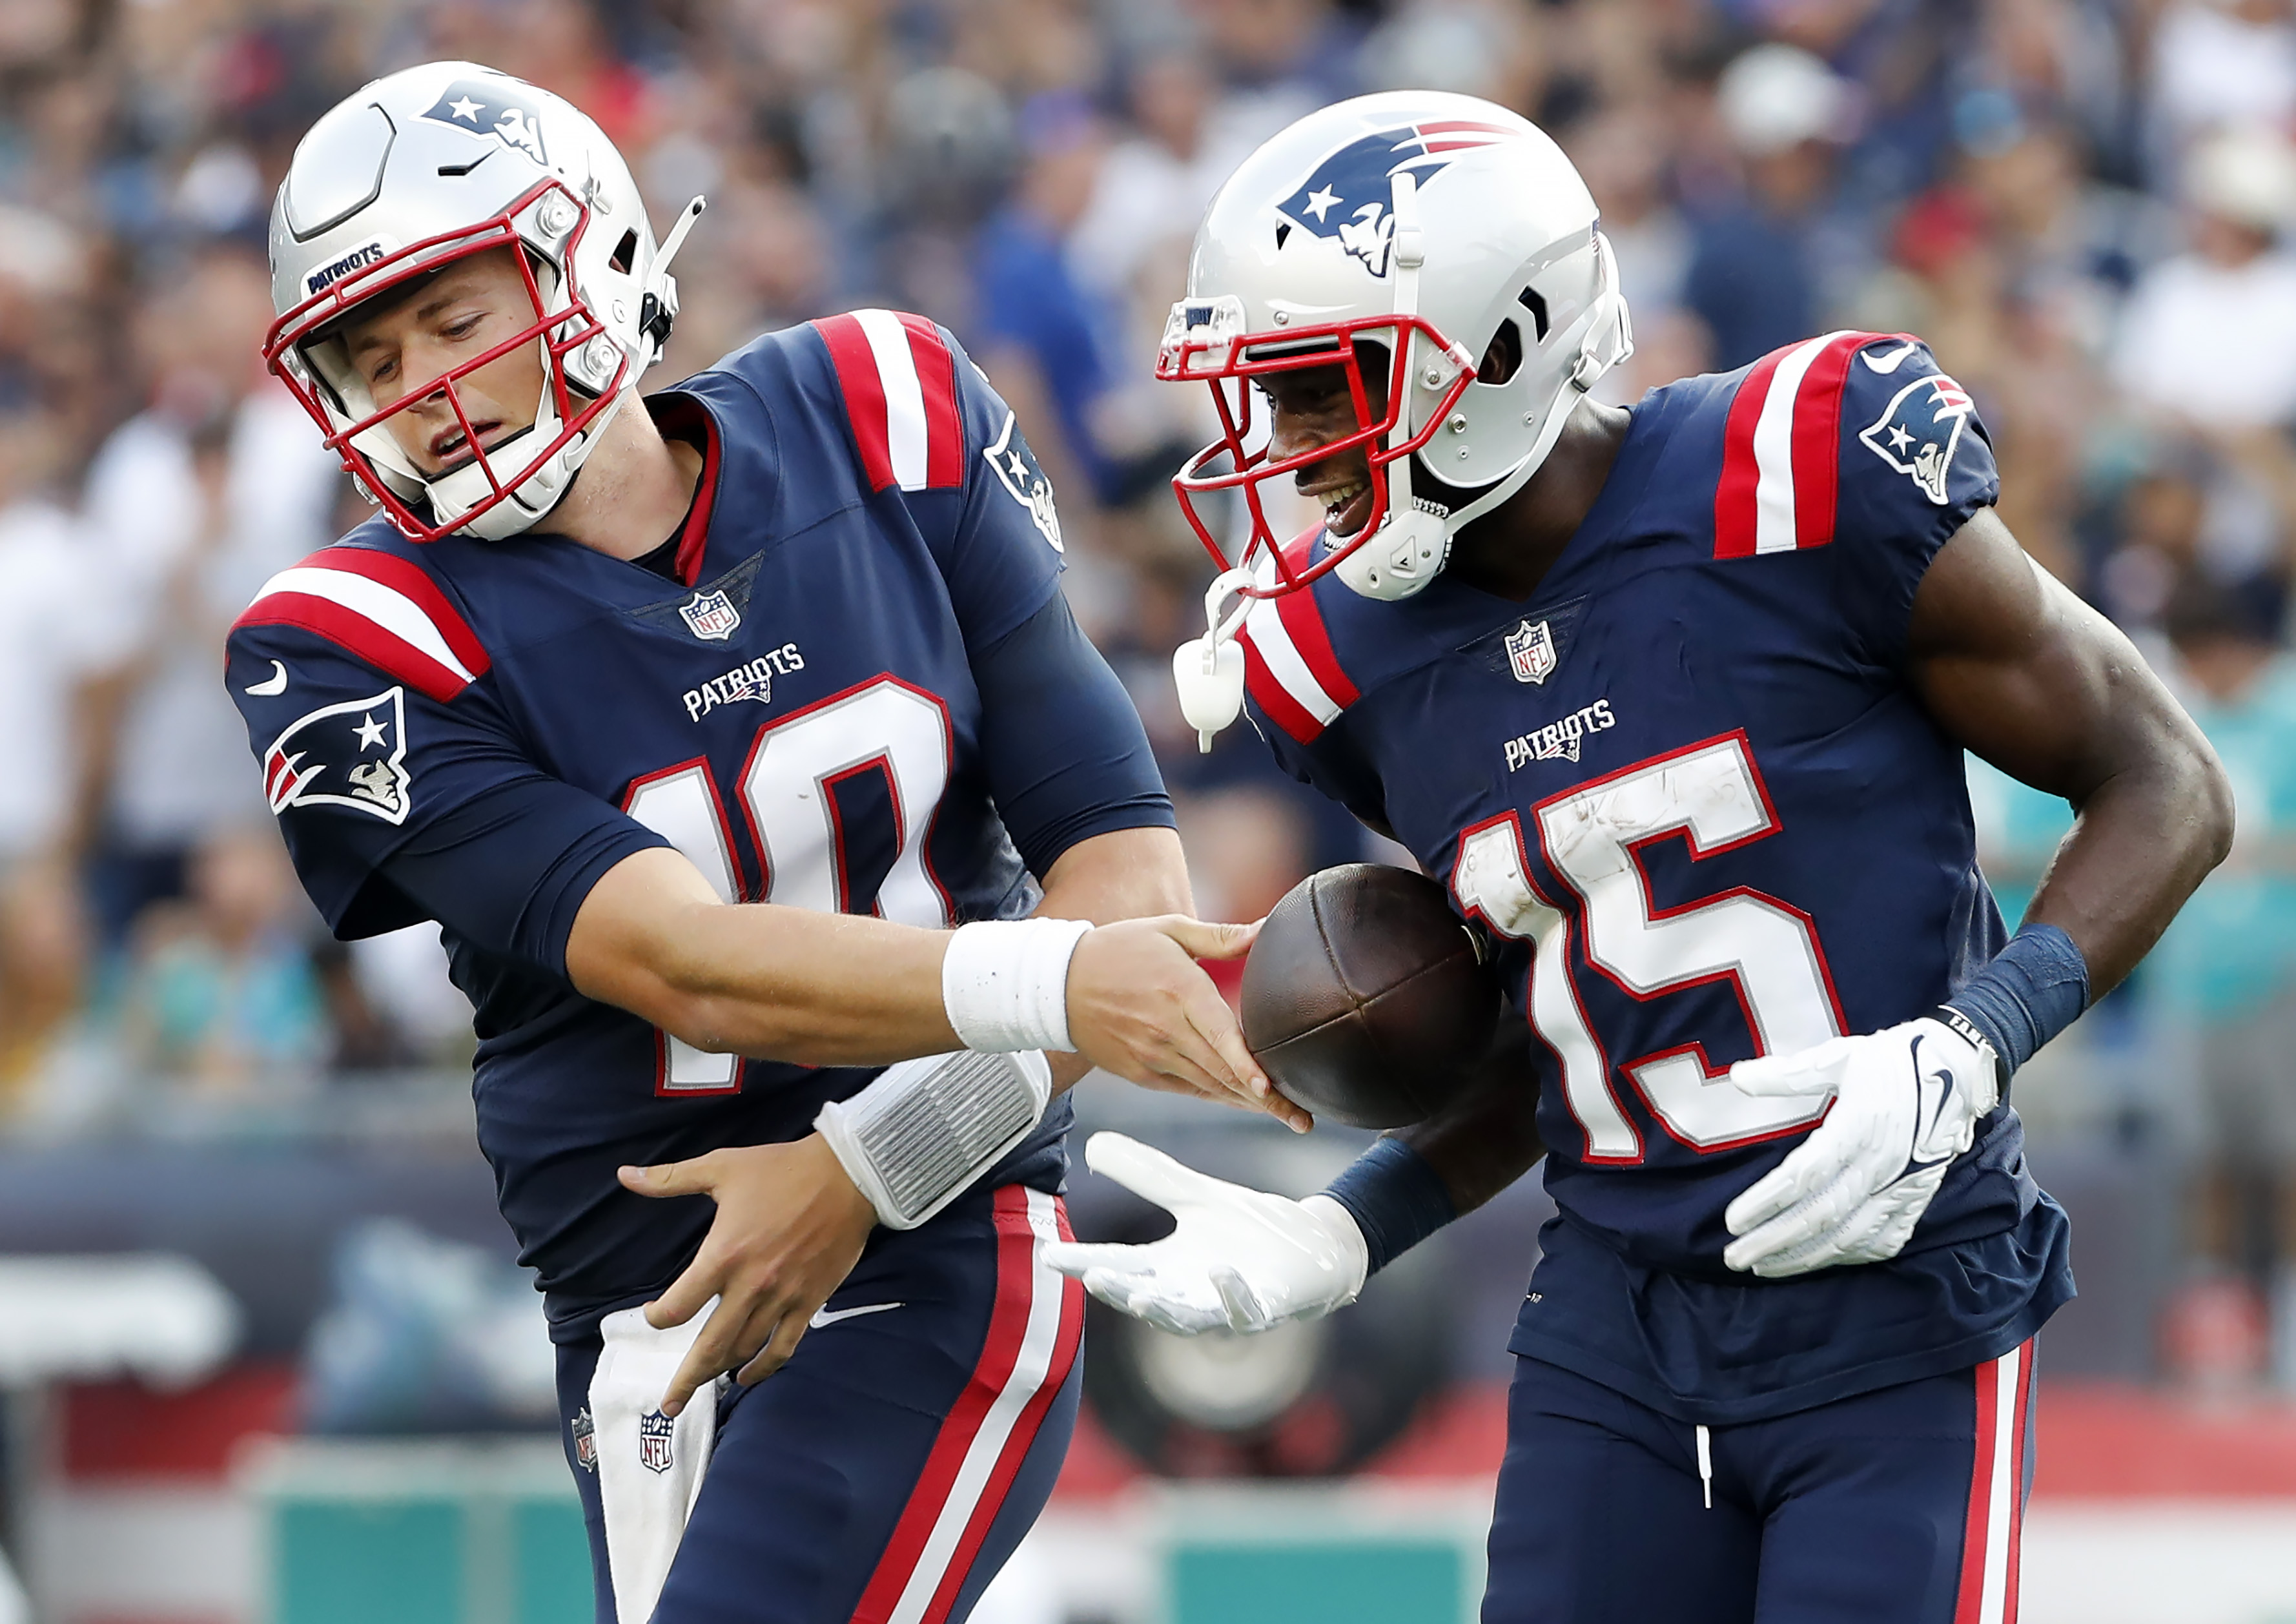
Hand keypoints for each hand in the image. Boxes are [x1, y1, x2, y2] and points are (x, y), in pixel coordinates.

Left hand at [617, 1134, 875, 1413]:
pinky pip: (783, 1347)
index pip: (678, 1308)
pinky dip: (764, 1368)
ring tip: (703, 1388)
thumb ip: (670, 1178)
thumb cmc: (781, 1169)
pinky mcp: (809, 1302)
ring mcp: (782, 1299)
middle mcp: (750, 1286)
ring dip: (720, 1373)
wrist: (847, 1175)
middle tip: (666, 1405)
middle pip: (709, 1347)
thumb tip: (624, 1175)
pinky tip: (748, 1377)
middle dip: (685, 1379)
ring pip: (744, 1350)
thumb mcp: (721, 1167)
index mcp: (723, 1256)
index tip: (653, 1316)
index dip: (658, 1318)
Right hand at [1039, 1132, 1366, 1333]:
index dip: (1083, 1262)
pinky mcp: (1266, 1308)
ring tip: (1138, 1297)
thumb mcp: (1194, 1194)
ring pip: (1188, 1318)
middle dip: (1118, 1292)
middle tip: (1092, 1276)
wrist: (1313, 1246)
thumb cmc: (1249, 1228)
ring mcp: (1226, 1306)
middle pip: (1145, 1297)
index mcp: (1169, 1267)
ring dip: (1163, 1310)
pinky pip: (1246, 1310)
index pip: (1118, 1264)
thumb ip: (1147, 1174)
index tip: (1049, 1255)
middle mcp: (1191, 1293)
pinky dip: (1230, 1296)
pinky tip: (1219, 1272)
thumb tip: (1093, 1144)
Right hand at [1066, 916, 1310, 1131]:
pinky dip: (1218, 1098)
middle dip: (1265, 1098)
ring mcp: (1152, 1055)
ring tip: (1286, 1116)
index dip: (1245, 1064)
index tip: (1269, 1087)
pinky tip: (1245, 1104)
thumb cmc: (1118, 950)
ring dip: (1248, 1104)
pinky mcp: (1141, 1072)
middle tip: (1302, 1117)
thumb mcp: (1168, 930)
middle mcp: (1166, 1029)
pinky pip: (1188, 1090)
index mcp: (1178, 991)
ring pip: (1209, 1086)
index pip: (1218, 1034)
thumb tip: (1265, 929)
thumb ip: (1220, 936)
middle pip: (1222, 1071)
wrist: (1058, 984)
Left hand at [1722, 1015, 1999, 1278]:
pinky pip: (1884, 1240)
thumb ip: (1787, 1074)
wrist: (1960, 1071)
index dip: (1767, 1202)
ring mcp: (1902, 1187)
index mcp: (1858, 1128)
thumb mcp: (1839, 1057)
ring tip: (1764, 1267)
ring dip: (1805, 1257)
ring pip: (1849, 1236)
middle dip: (1774, 1241)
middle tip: (1734, 1258)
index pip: (1804, 1176)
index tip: (1732, 1221)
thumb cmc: (1894, 1061)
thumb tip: (1738, 1077)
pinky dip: (1851, 1256)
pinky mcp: (1917, 1197)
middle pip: (1820, 1215)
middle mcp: (1881, 1165)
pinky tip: (1822, 1261)